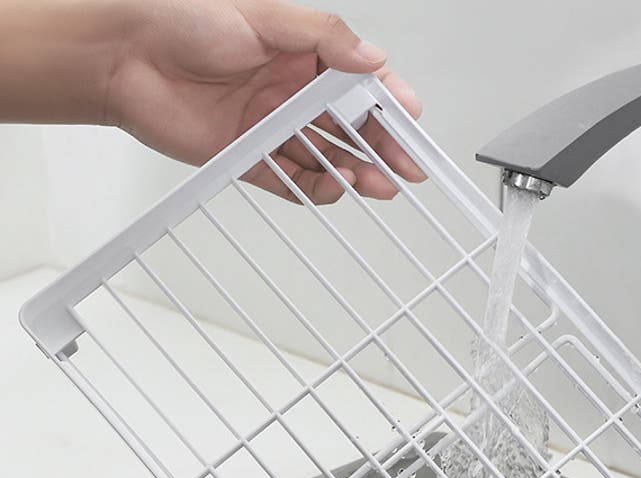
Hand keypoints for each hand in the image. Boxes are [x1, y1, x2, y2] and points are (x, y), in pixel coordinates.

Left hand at [105, 0, 424, 201]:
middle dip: (382, 148)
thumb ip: (324, 38)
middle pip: (349, 127)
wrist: (124, 57)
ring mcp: (271, 127)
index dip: (388, 102)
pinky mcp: (248, 157)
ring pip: (325, 158)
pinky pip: (290, 180)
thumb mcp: (264, 16)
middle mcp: (289, 93)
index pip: (358, 83)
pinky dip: (314, 189)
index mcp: (300, 55)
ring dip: (354, 173)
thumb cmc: (181, 20)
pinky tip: (334, 191)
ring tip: (377, 186)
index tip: (411, 120)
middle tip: (406, 168)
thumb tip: (372, 58)